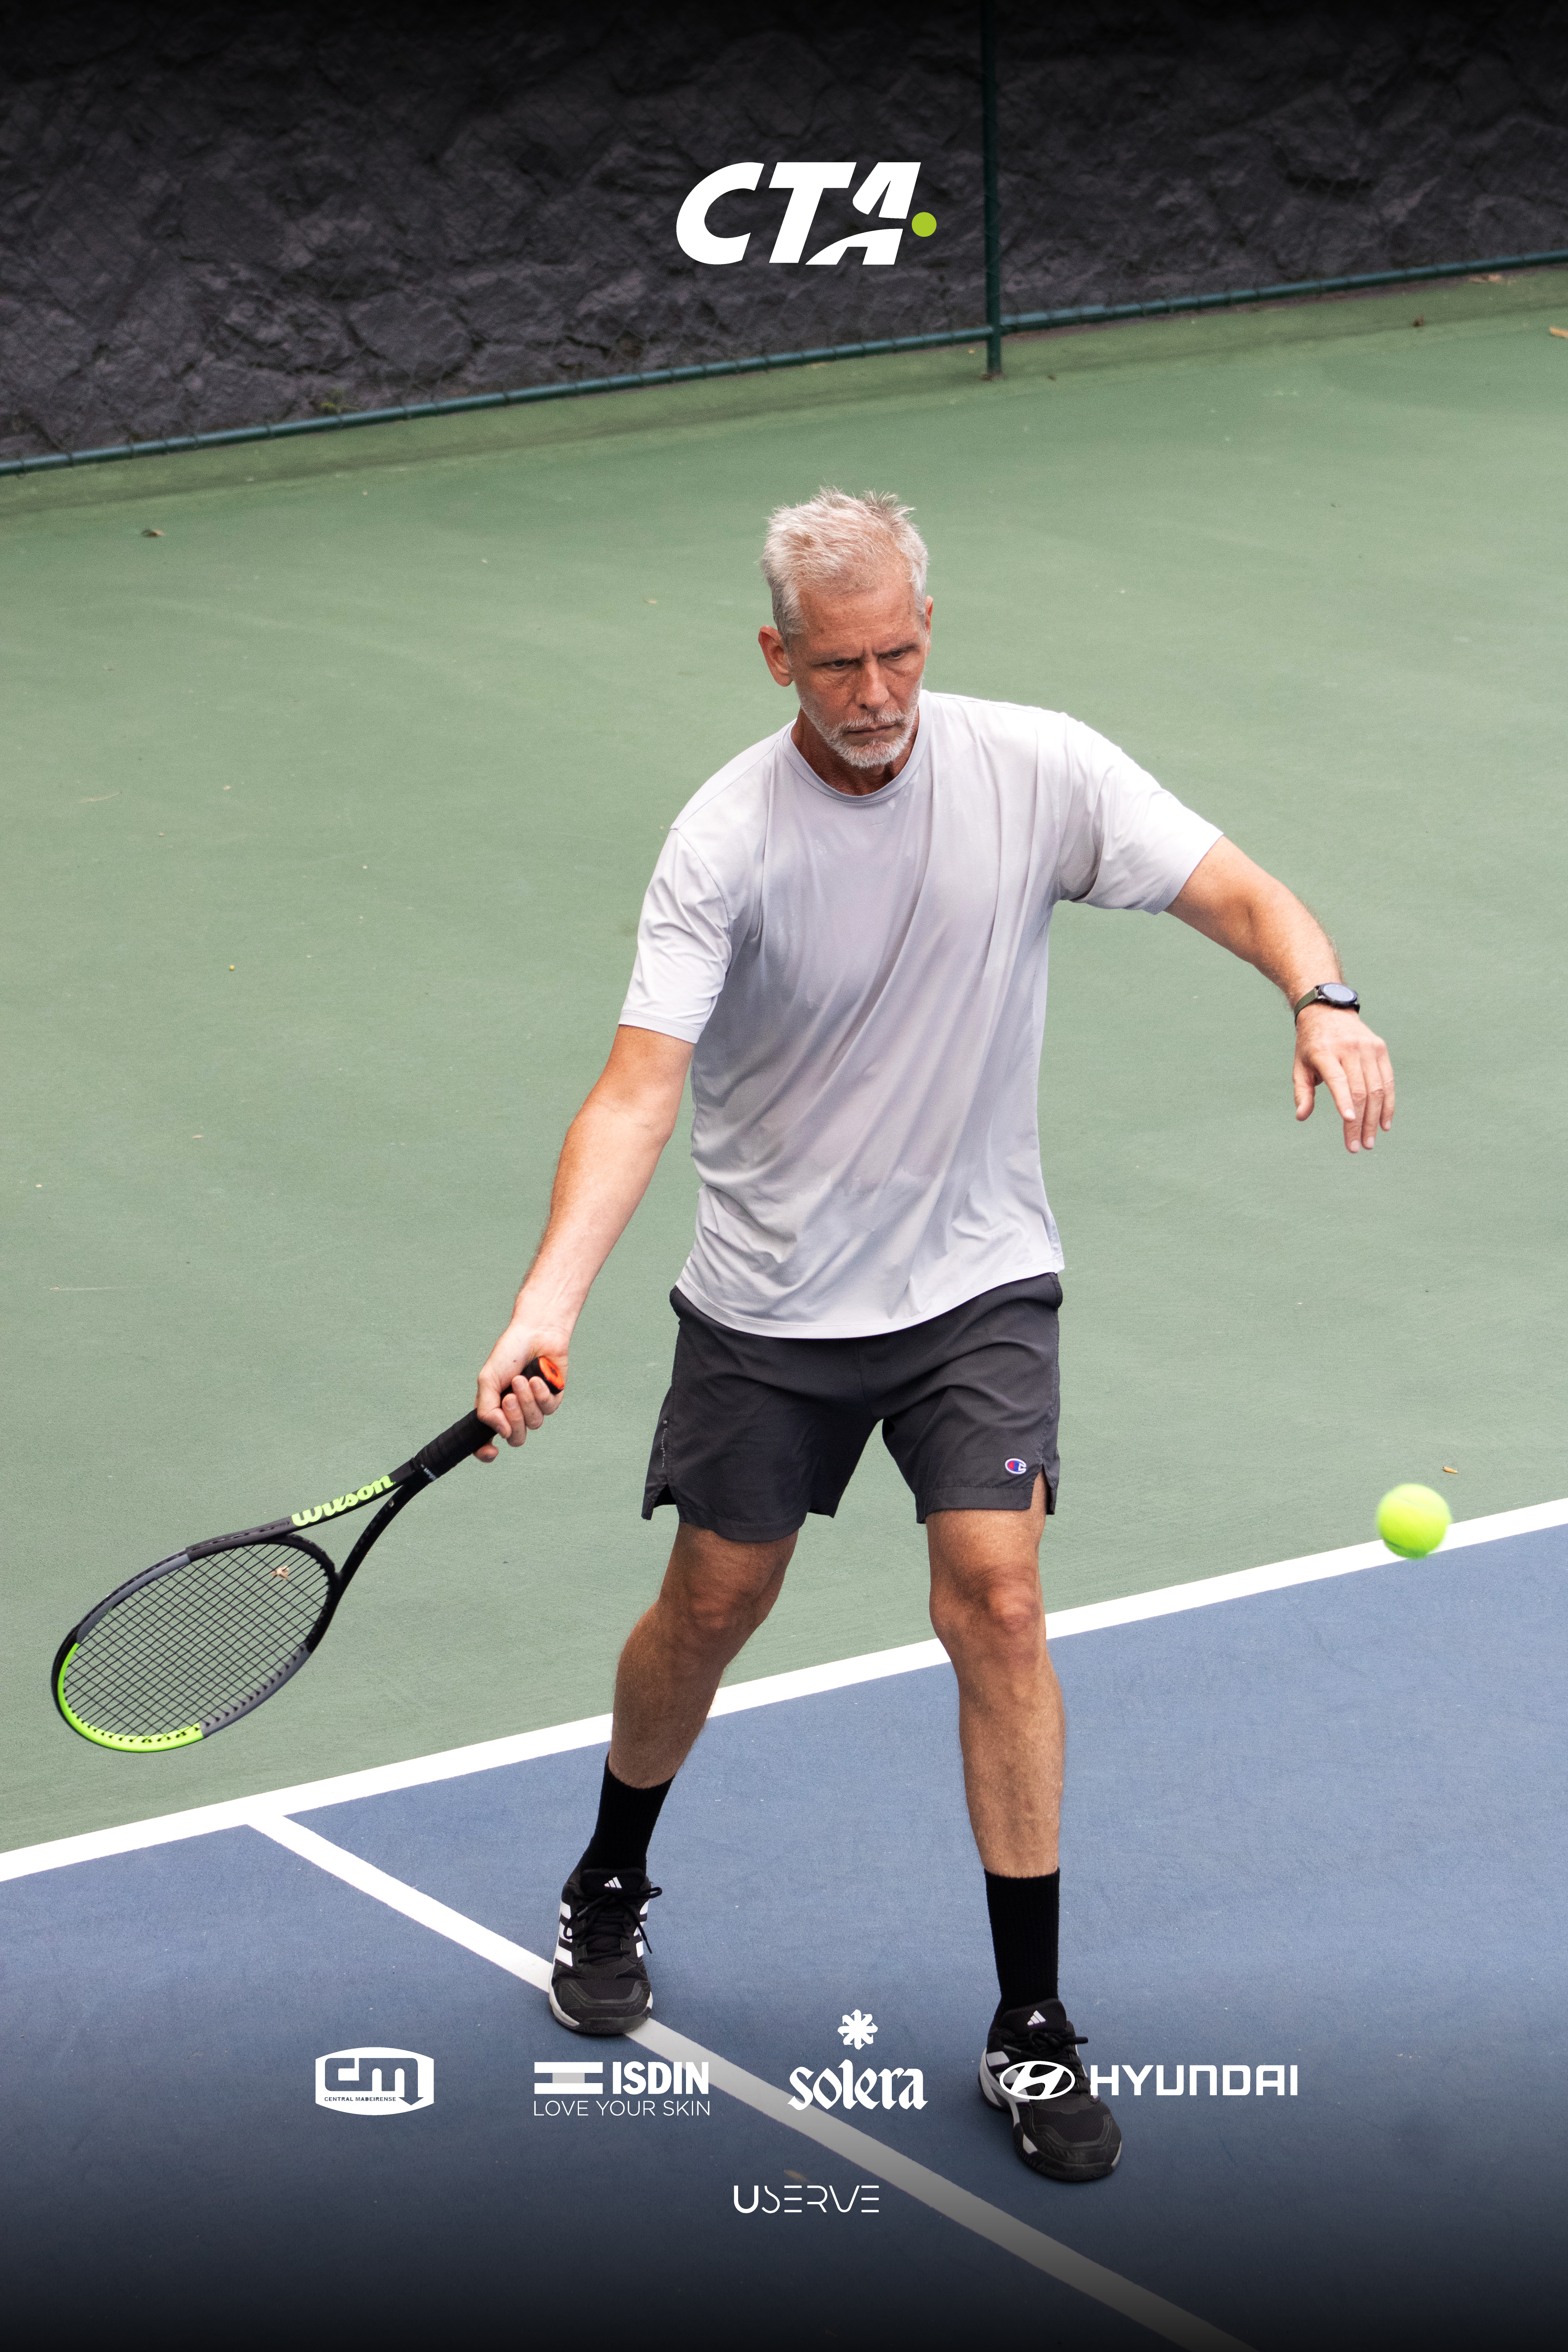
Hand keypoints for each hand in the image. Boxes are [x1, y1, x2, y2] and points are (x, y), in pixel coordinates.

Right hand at [474, 1316, 568, 1458]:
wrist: (535, 1333)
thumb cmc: (509, 1354)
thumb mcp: (487, 1380)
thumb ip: (487, 1409)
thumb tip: (501, 1434)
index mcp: (495, 1410)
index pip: (487, 1441)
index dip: (486, 1452)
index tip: (491, 1451)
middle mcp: (515, 1413)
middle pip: (516, 1438)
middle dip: (513, 1418)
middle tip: (509, 1397)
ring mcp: (535, 1407)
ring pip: (533, 1424)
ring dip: (526, 1401)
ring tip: (521, 1380)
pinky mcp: (552, 1399)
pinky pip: (548, 1409)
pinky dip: (540, 1393)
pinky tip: (536, 1377)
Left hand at [1293, 1007, 1393, 1152]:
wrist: (1328, 1011)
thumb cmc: (1310, 1045)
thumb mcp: (1300, 1066)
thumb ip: (1303, 1092)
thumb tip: (1302, 1116)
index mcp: (1324, 1052)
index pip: (1337, 1079)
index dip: (1344, 1100)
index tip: (1348, 1120)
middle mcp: (1349, 1048)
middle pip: (1359, 1090)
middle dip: (1359, 1122)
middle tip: (1358, 1146)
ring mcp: (1367, 1048)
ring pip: (1376, 1088)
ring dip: (1374, 1118)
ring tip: (1369, 1141)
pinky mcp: (1380, 1049)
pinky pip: (1388, 1081)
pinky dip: (1387, 1104)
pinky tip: (1384, 1124)